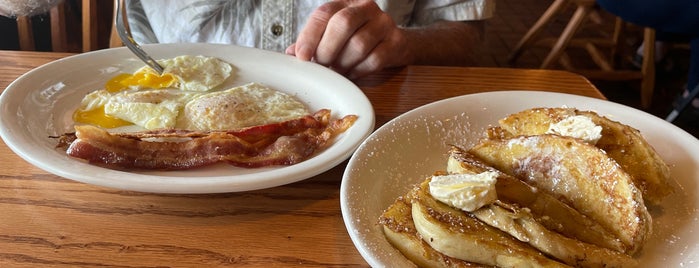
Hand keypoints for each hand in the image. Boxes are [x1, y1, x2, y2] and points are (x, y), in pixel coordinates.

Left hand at [286, 0, 408, 78]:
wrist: (394, 43)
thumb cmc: (357, 38)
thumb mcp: (332, 35)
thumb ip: (312, 41)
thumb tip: (291, 54)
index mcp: (345, 3)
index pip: (324, 13)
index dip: (310, 35)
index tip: (302, 56)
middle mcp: (366, 8)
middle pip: (343, 24)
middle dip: (327, 49)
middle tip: (322, 65)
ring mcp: (384, 23)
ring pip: (359, 44)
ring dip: (343, 63)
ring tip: (338, 70)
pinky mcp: (395, 42)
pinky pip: (374, 60)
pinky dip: (358, 71)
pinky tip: (352, 73)